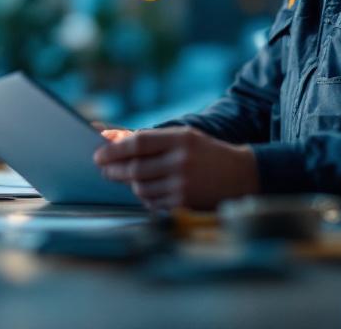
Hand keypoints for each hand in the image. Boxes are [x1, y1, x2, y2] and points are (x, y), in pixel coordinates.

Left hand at [92, 127, 258, 210]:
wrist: (241, 176)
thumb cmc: (207, 153)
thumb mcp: (185, 137)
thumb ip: (153, 140)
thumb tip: (114, 140)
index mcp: (181, 139)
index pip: (138, 143)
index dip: (114, 150)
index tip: (98, 154)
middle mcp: (181, 161)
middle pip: (135, 168)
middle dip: (114, 169)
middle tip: (104, 169)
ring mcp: (183, 184)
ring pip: (140, 187)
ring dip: (129, 184)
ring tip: (126, 178)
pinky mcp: (184, 203)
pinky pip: (152, 202)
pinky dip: (143, 196)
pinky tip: (145, 190)